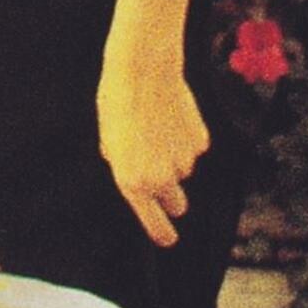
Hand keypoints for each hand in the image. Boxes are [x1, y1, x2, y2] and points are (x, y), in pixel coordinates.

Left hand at [98, 54, 207, 247]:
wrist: (142, 69)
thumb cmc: (117, 101)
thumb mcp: (108, 135)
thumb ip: (120, 162)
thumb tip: (133, 171)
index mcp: (132, 182)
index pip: (156, 226)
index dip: (162, 233)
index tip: (167, 238)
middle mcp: (160, 179)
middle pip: (177, 204)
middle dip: (171, 195)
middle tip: (160, 173)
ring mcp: (184, 162)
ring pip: (182, 170)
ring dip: (172, 156)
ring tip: (155, 125)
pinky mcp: (200, 142)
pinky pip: (193, 148)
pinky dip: (184, 137)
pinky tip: (171, 114)